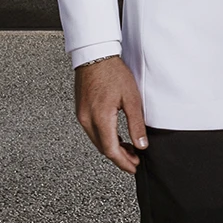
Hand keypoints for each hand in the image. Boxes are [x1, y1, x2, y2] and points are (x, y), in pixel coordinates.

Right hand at [75, 56, 147, 174]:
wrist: (95, 56)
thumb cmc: (113, 73)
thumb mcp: (131, 99)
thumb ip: (136, 124)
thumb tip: (141, 145)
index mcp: (100, 118)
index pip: (111, 150)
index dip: (123, 162)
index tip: (134, 167)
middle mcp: (87, 119)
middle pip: (103, 148)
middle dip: (119, 158)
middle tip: (134, 160)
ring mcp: (82, 116)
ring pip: (97, 141)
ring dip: (112, 148)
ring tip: (128, 150)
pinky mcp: (81, 111)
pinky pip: (93, 131)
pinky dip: (105, 138)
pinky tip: (116, 137)